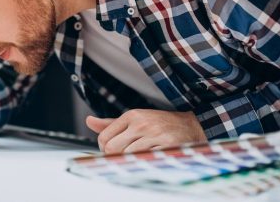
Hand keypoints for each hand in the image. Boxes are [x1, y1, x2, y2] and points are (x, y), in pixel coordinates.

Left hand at [86, 109, 206, 153]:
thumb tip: (88, 121)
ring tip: (136, 159)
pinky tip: (146, 161)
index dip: (103, 149)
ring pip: (127, 156)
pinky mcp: (166, 146)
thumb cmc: (158, 124)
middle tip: (122, 159)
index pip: (104, 137)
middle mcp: (142, 123)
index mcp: (132, 115)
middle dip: (114, 157)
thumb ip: (111, 123)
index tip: (111, 152)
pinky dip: (142, 164)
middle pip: (113, 148)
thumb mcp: (135, 119)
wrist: (191, 126)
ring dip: (129, 162)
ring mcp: (154, 135)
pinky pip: (145, 160)